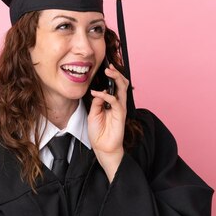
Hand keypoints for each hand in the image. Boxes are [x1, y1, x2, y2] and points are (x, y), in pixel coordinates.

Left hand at [88, 64, 127, 181]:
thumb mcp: (93, 113)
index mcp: (111, 102)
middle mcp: (117, 103)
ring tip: (109, 71)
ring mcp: (120, 108)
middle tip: (108, 67)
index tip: (106, 67)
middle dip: (116, 73)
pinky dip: (106, 95)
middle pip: (121, 84)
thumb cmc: (98, 132)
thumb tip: (100, 92)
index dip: (112, 76)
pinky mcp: (121, 114)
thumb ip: (97, 102)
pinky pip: (115, 101)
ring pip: (122, 89)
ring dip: (116, 78)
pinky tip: (98, 94)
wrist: (102, 147)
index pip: (114, 86)